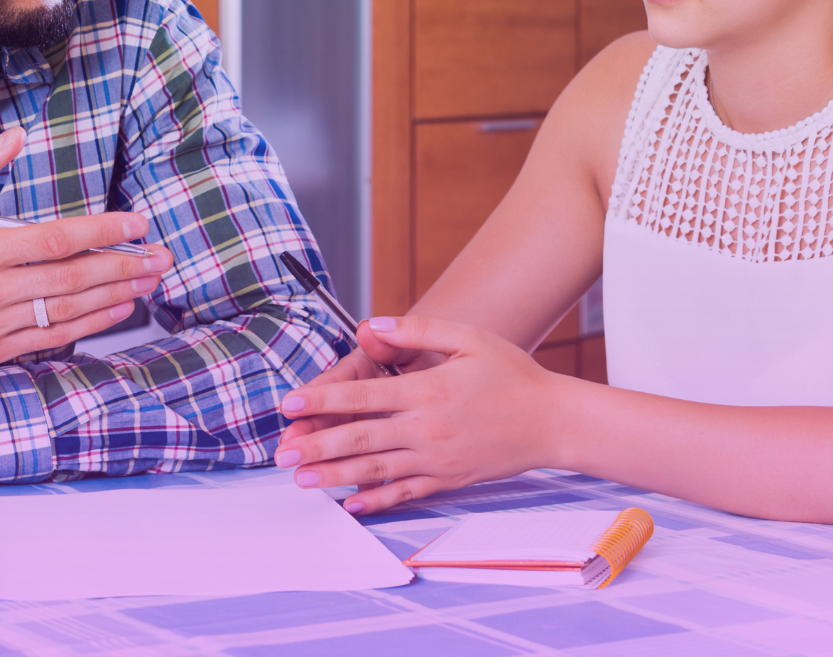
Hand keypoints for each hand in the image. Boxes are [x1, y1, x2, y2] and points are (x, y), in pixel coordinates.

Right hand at [0, 127, 171, 376]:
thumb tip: (14, 137)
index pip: (55, 241)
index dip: (101, 233)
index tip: (137, 224)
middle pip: (73, 279)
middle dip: (124, 266)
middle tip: (162, 256)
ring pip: (69, 312)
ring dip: (115, 297)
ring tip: (150, 281)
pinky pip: (51, 339)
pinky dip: (88, 326)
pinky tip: (115, 313)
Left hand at [274, 315, 569, 514]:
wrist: (552, 422)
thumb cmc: (511, 374)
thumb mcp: (467, 338)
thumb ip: (417, 330)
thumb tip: (369, 327)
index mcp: (428, 391)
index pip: (363, 396)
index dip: (322, 399)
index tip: (290, 402)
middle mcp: (427, 429)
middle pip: (360, 438)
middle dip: (315, 444)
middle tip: (280, 451)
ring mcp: (437, 459)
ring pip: (376, 470)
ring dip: (335, 475)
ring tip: (302, 478)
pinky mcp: (448, 480)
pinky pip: (406, 493)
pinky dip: (377, 501)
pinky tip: (351, 504)